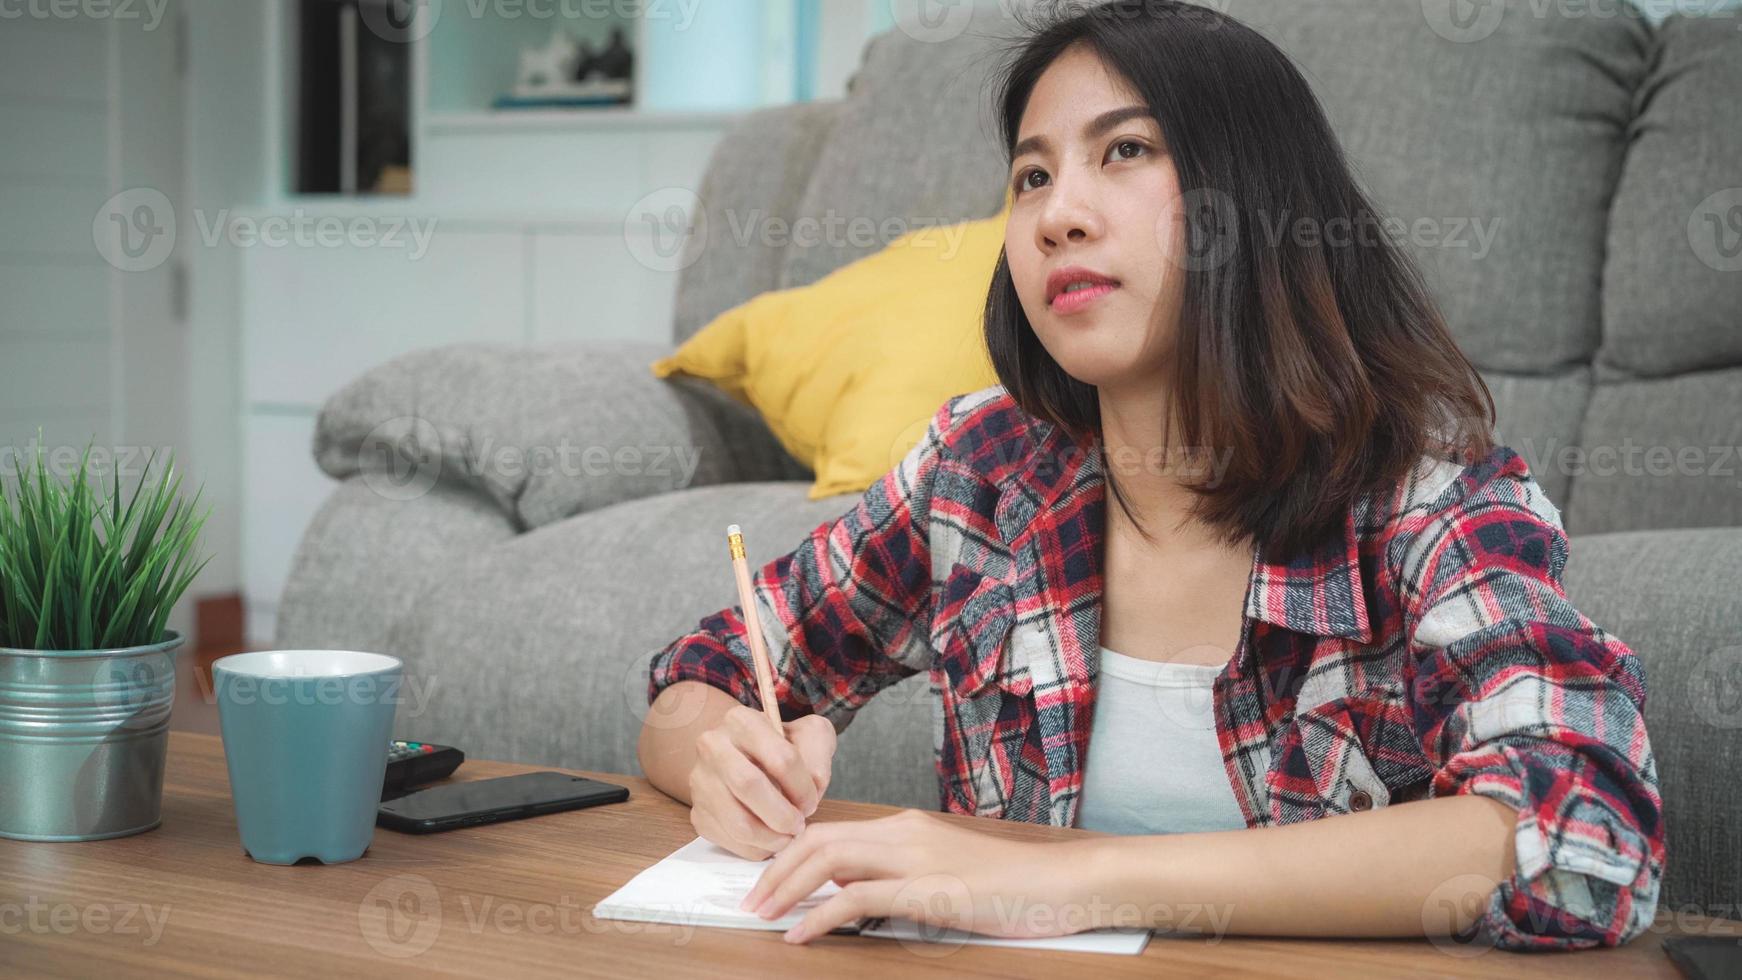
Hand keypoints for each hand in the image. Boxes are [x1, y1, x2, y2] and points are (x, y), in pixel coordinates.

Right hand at [688, 706, 835, 858]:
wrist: (744, 756)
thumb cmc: (781, 746)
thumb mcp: (809, 735)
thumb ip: (818, 752)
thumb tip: (814, 784)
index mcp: (741, 720)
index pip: (780, 757)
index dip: (803, 788)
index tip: (811, 801)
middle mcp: (713, 746)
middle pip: (748, 785)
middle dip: (782, 815)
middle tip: (798, 826)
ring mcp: (700, 781)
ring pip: (737, 821)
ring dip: (771, 837)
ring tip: (787, 836)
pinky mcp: (698, 812)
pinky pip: (729, 840)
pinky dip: (756, 848)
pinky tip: (769, 838)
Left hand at [738, 809, 1095, 943]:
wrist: (1063, 883)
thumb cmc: (1013, 885)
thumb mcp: (947, 872)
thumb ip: (902, 874)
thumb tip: (856, 888)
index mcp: (908, 826)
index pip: (832, 830)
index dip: (791, 854)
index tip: (768, 880)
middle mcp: (906, 832)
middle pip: (819, 838)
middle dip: (776, 868)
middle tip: (751, 900)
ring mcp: (916, 858)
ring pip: (828, 859)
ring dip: (786, 887)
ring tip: (763, 913)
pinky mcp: (928, 890)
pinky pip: (857, 897)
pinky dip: (820, 914)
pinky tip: (801, 933)